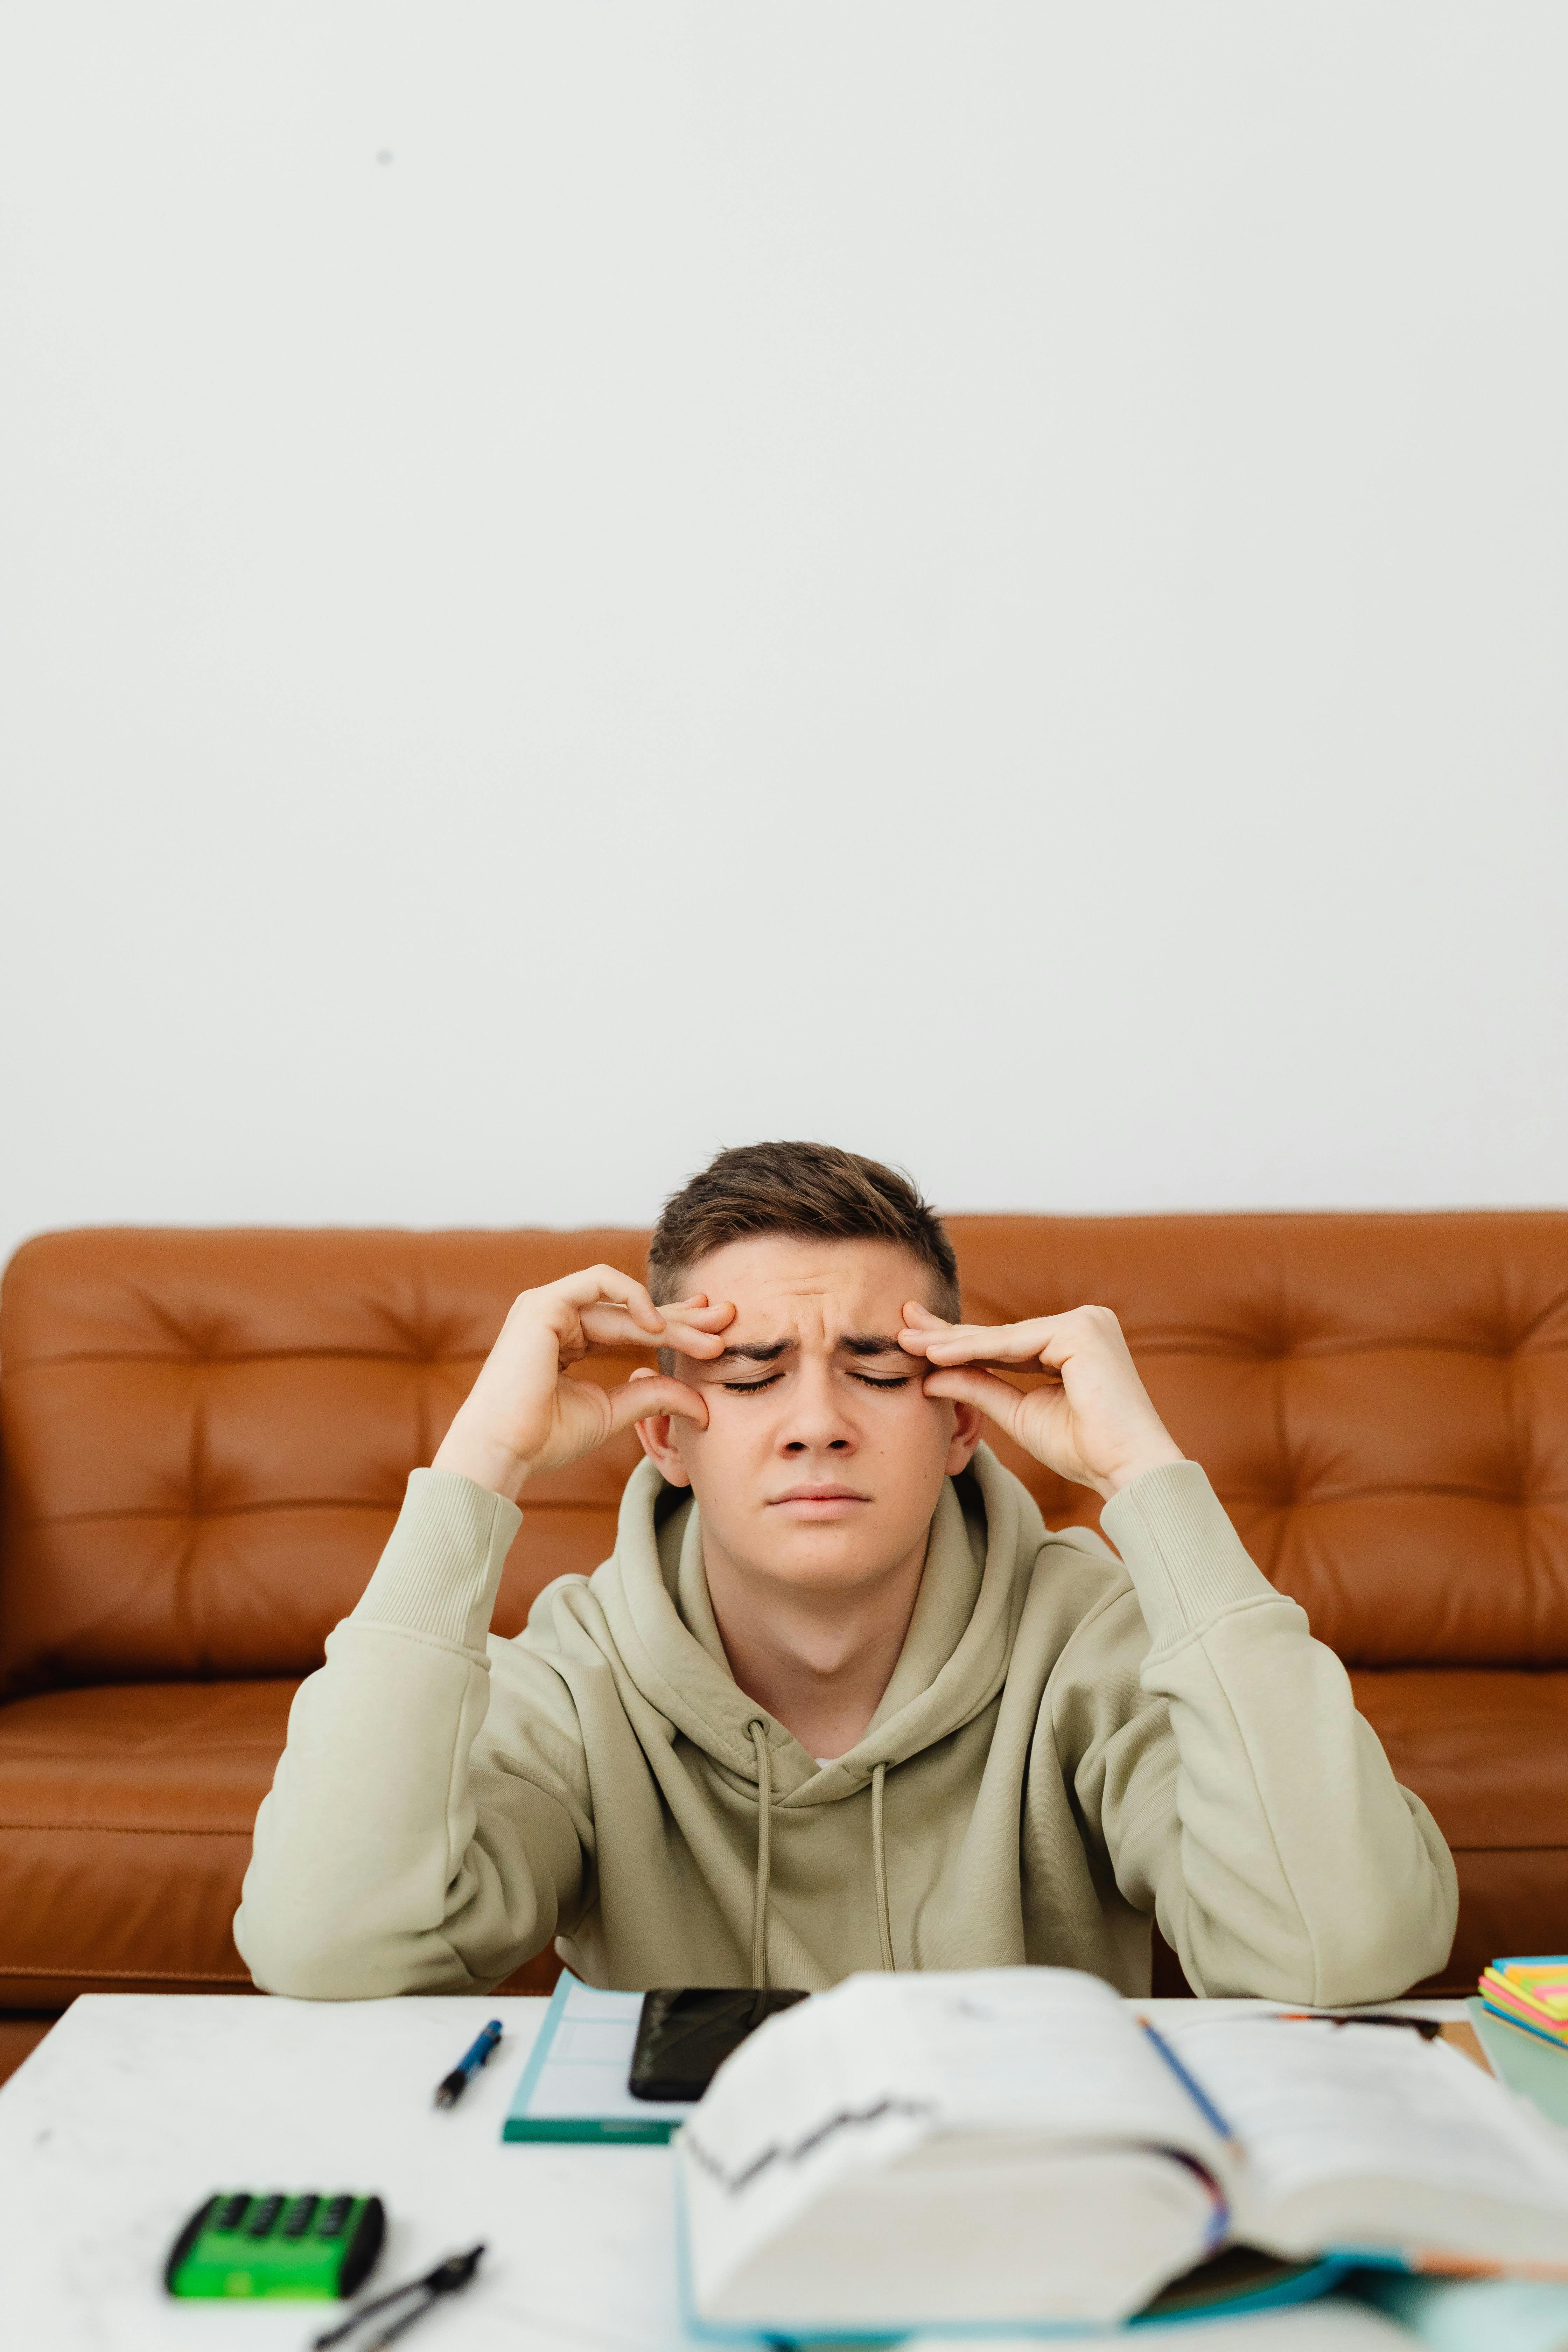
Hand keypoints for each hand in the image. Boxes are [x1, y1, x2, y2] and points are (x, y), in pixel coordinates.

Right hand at [432, 1267, 733, 1501]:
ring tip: (706, 1338)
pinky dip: (631, 1296)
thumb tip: (703, 1404)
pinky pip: (597, 1281)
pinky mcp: (542, 1303)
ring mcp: (548, 1307)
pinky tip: (658, 1325)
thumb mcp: (613, 1411)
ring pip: (624, 1301)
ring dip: (669, 1317)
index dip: (675, 1325)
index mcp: (569, 1340)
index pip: (631, 1324)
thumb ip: (653, 1397)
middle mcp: (558, 1318)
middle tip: (728, 1320)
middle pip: (634, 1311)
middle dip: (684, 1317)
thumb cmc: (545, 1437)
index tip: (714, 1334)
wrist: (505, 1449)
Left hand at [898, 1301, 1183, 1500]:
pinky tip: (936, 1354)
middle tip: (901, 1323)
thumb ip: (980, 1387)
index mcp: (1074, 1341)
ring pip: (1003, 1336)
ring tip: (907, 1343)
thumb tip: (930, 1374)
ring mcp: (1086, 1322)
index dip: (958, 1342)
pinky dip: (974, 1350)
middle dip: (948, 1333)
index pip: (1005, 1342)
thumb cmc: (1084, 1450)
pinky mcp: (1082, 1330)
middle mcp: (1084, 1322)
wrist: (1127, 1471)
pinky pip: (1015, 1343)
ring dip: (953, 1342)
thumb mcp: (1019, 1413)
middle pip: (1001, 1333)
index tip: (915, 1340)